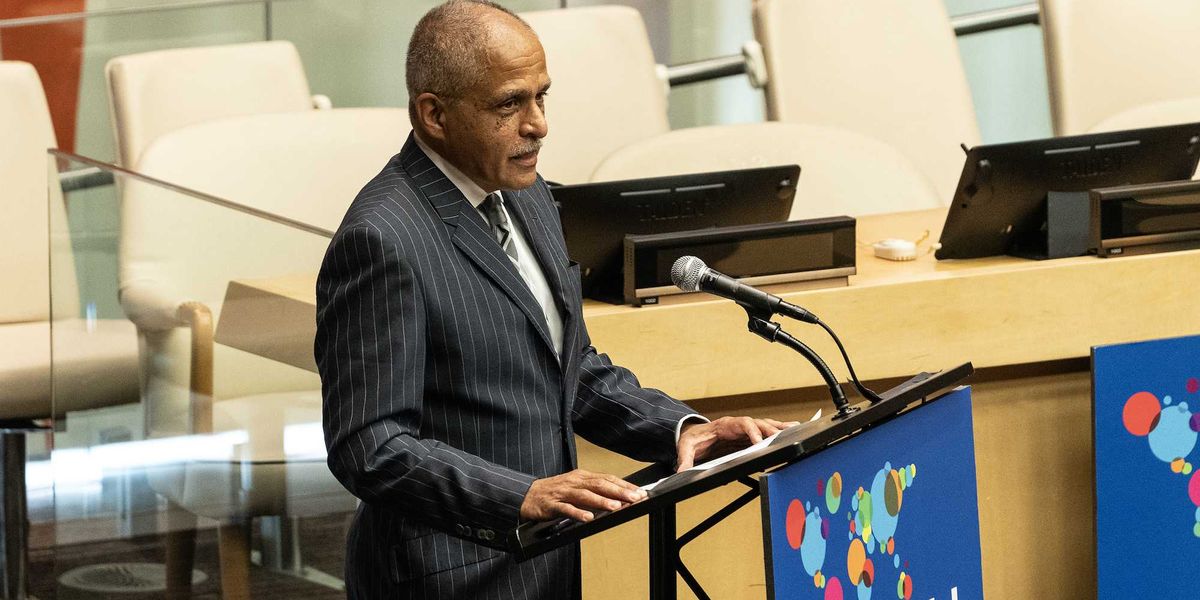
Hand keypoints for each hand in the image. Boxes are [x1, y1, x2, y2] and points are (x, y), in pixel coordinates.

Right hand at [520, 469, 646, 522]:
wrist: (527, 495)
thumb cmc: (555, 493)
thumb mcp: (576, 487)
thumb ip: (594, 491)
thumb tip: (618, 498)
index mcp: (582, 477)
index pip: (607, 479)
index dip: (624, 485)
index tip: (640, 492)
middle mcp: (574, 482)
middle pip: (599, 485)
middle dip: (619, 492)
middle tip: (635, 498)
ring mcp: (563, 493)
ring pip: (585, 495)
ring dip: (601, 501)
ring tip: (615, 507)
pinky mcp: (552, 505)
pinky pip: (566, 509)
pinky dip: (577, 513)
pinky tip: (587, 517)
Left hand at [676, 416, 798, 471]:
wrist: (693, 434)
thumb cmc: (692, 438)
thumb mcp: (685, 446)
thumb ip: (685, 458)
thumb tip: (682, 470)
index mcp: (725, 425)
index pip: (742, 424)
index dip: (752, 432)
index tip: (759, 443)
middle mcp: (737, 425)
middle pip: (758, 424)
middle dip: (771, 430)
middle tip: (783, 438)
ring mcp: (744, 430)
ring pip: (764, 426)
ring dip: (779, 427)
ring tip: (795, 429)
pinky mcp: (748, 436)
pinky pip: (765, 432)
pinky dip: (778, 430)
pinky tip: (792, 430)